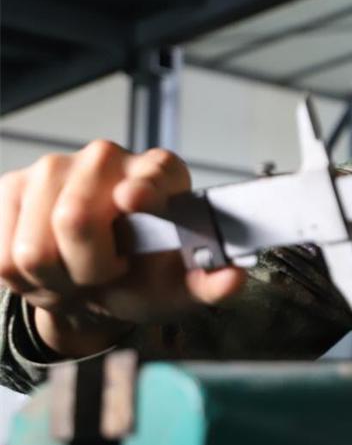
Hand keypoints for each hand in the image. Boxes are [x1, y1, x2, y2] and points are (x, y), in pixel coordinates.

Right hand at [0, 141, 245, 356]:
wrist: (96, 282)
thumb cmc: (145, 276)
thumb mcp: (181, 287)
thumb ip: (209, 283)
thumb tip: (234, 280)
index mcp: (161, 173)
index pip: (151, 174)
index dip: (141, 190)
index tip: (132, 201)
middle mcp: (107, 157)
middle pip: (75, 220)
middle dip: (88, 270)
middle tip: (103, 277)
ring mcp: (53, 167)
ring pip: (33, 247)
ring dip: (53, 281)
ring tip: (76, 277)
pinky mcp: (11, 186)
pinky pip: (2, 254)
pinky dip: (21, 280)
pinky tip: (48, 270)